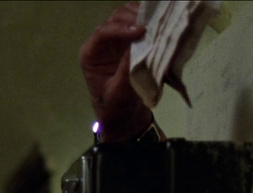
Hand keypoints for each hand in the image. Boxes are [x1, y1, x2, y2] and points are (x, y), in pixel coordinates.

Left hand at [79, 2, 151, 141]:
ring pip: (127, 16)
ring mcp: (117, 39)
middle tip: (152, 25)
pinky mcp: (131, 40)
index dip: (121, 28)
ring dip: (142, 16)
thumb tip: (139, 46)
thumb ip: (127, 70)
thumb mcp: (120, 92)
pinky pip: (139, 22)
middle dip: (133, 18)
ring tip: (158, 23)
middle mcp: (101, 43)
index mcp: (91, 55)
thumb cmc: (116, 107)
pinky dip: (150, 20)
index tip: (141, 32)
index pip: (102, 33)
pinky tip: (160, 24)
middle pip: (115, 19)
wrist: (124, 116)